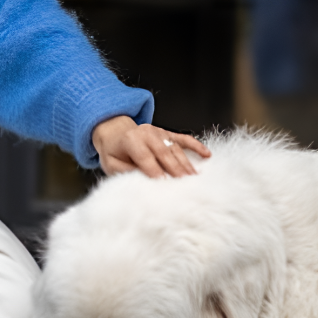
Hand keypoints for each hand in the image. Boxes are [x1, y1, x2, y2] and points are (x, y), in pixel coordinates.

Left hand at [91, 116, 210, 177]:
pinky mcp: (167, 133)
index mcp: (131, 139)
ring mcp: (159, 132)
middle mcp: (147, 133)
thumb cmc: (114, 151)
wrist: (115, 132)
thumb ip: (126, 172)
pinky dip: (196, 146)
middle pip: (164, 153)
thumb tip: (143, 182)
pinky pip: (184, 139)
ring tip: (194, 178)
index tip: (165, 185)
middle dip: (175, 169)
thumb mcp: (111, 164)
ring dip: (186, 164)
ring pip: (175, 148)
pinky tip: (206, 154)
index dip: (155, 172)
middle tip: (185, 184)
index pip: (146, 158)